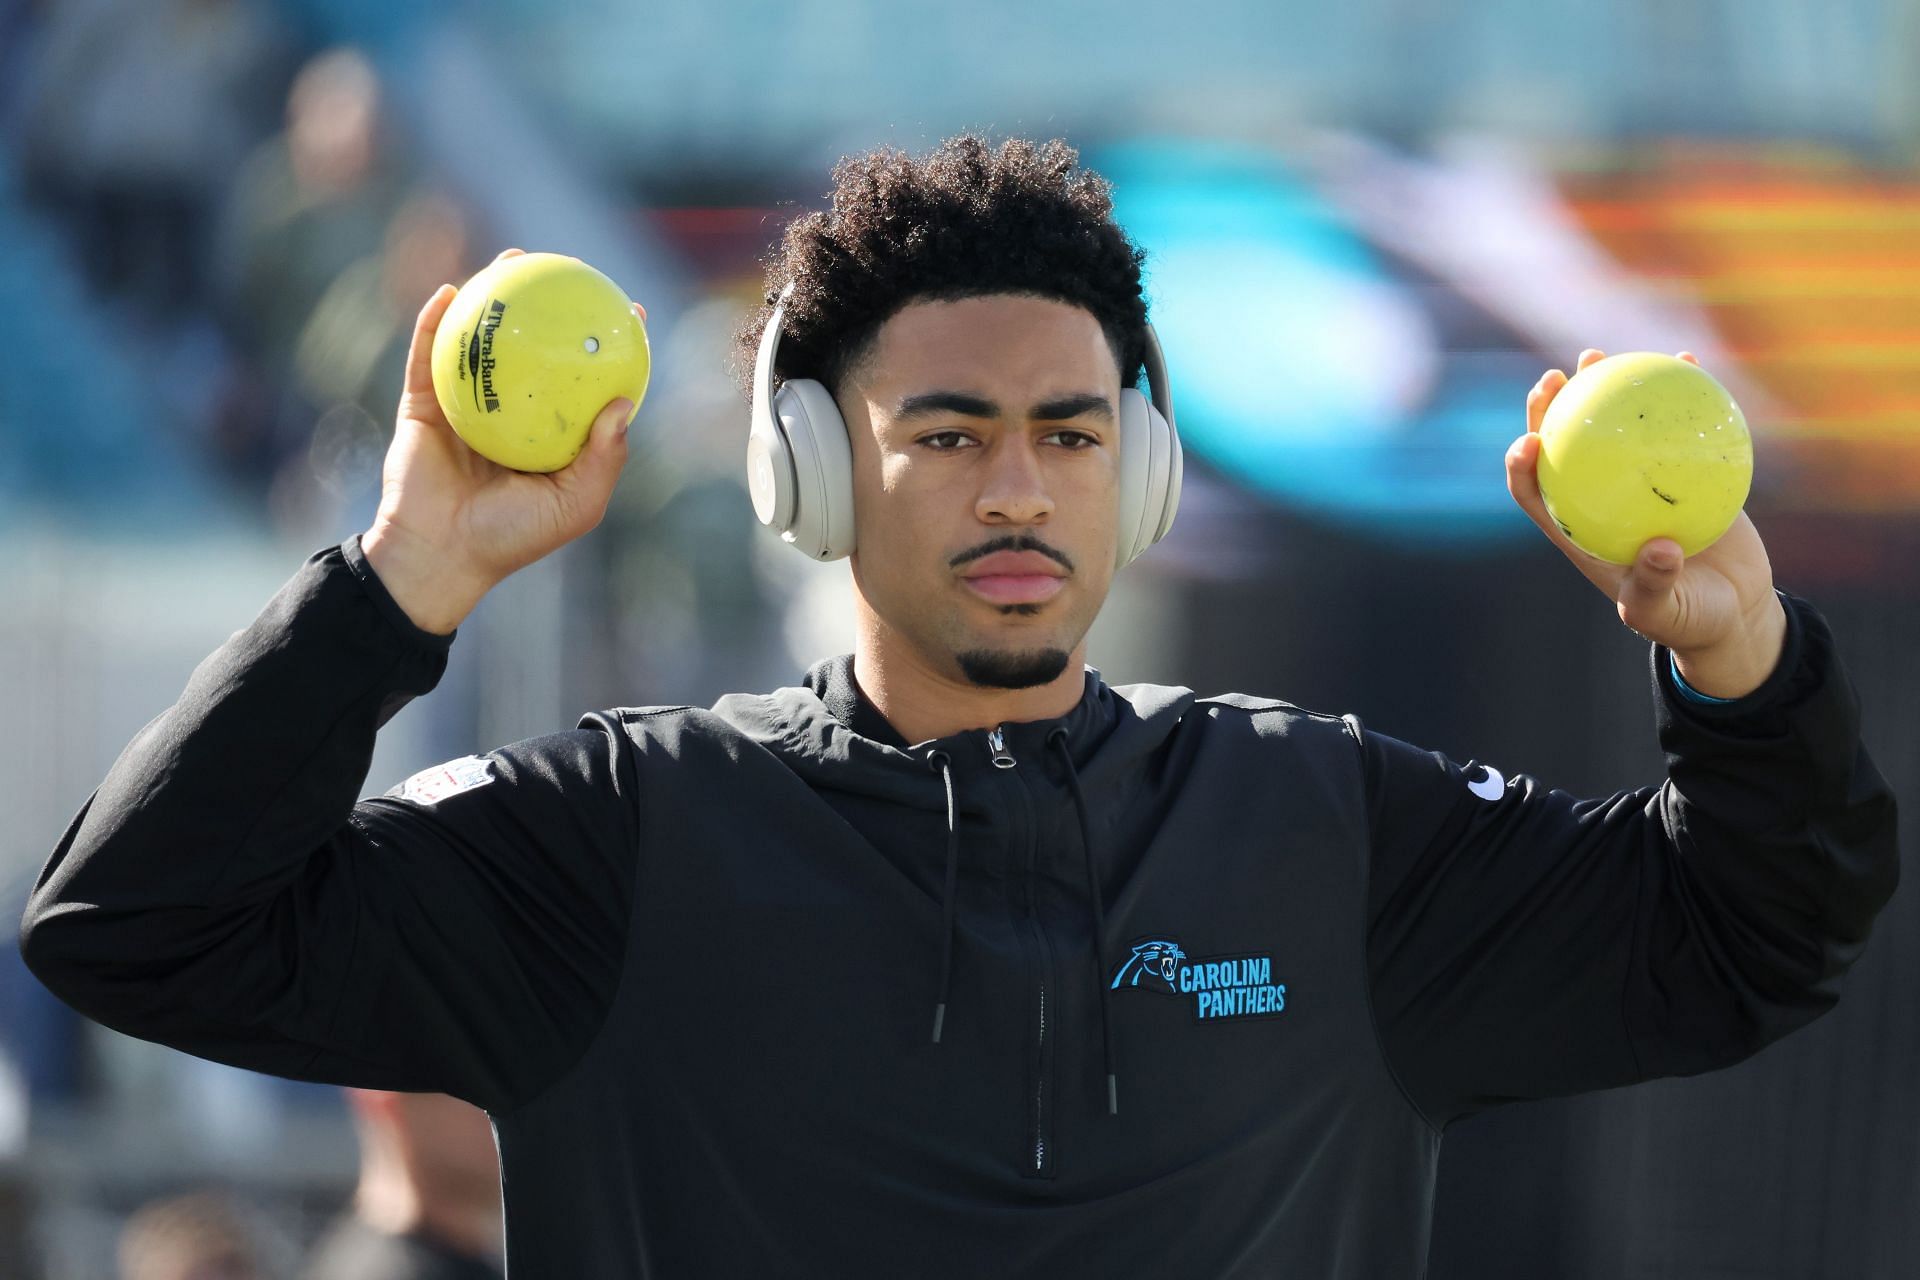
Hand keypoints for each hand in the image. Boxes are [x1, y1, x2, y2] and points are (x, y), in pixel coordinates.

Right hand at [361, 248, 643, 633]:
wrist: (439, 555)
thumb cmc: (512, 538)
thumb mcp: (573, 504)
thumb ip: (602, 458)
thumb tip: (626, 402)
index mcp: (549, 435)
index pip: (585, 380)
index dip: (609, 346)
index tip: (632, 314)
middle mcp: (512, 413)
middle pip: (536, 347)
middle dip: (553, 304)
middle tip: (572, 269)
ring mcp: (466, 405)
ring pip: (482, 340)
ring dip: (495, 294)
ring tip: (512, 259)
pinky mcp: (423, 405)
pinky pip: (428, 356)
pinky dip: (435, 321)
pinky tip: (451, 291)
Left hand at [1506, 348, 1785, 698]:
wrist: (1734, 612)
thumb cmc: (1689, 621)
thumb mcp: (1668, 614)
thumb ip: (1656, 588)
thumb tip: (1660, 549)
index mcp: (1581, 532)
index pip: (1535, 495)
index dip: (1520, 467)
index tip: (1526, 441)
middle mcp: (1600, 500)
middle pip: (1561, 448)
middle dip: (1546, 411)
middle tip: (1554, 377)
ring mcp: (1636, 482)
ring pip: (1607, 428)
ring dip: (1597, 389)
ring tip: (1596, 354)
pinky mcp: (1679, 470)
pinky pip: (1671, 425)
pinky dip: (1676, 393)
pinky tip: (1686, 360)